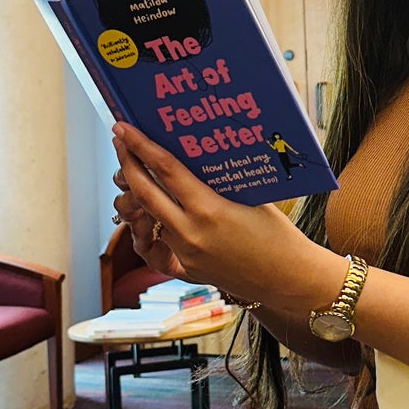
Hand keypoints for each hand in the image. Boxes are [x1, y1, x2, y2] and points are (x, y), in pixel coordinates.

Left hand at [111, 124, 339, 312]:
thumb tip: (194, 157)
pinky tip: (157, 209)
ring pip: (148, 217)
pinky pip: (161, 240)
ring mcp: (186, 254)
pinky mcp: (187, 269)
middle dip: (128, 164)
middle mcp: (190, 233)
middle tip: (120, 142)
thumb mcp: (251, 198)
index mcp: (209, 210)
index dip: (141, 146)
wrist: (288, 279)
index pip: (165, 170)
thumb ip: (218, 182)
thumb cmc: (279, 236)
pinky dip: (157, 222)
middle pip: (145, 192)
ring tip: (137, 174)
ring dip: (139, 194)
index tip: (123, 128)